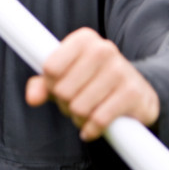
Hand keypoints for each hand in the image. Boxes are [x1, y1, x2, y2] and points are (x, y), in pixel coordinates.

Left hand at [26, 27, 159, 140]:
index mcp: (84, 39)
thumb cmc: (93, 82)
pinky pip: (98, 119)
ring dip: (78, 117)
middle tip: (74, 103)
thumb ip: (42, 85)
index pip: (50, 68)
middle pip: (63, 90)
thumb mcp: (65, 77)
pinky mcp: (132, 93)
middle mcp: (103, 49)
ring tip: (85, 114)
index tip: (58, 87)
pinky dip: (91, 129)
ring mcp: (120, 70)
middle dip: (64, 104)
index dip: (50, 85)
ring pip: (79, 107)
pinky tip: (91, 128)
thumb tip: (32, 98)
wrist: (136, 93)